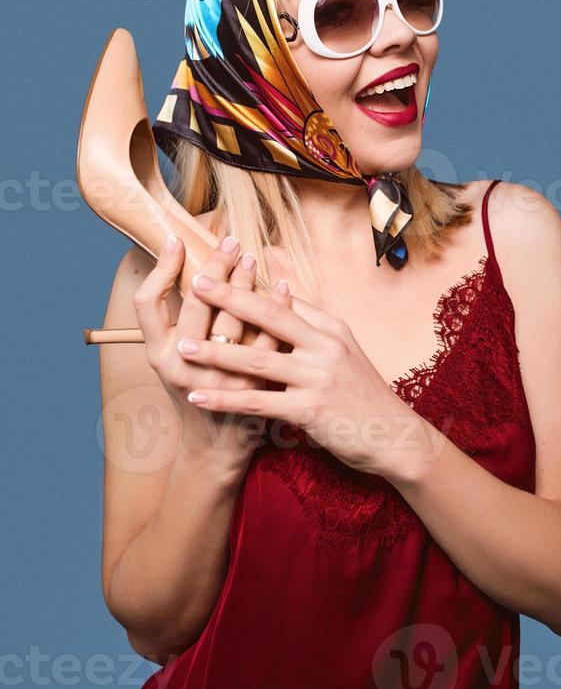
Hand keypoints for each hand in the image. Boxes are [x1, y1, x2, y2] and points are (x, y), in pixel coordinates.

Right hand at [133, 234, 291, 476]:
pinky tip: (283, 287)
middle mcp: (182, 367)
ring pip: (231, 320)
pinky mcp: (250, 391)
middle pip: (196, 305)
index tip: (176, 240)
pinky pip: (267, 341)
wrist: (217, 448)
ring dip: (244, 283)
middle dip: (214, 268)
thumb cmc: (197, 392)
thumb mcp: (178, 360)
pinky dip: (277, 310)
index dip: (161, 269)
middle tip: (229, 240)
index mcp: (158, 355)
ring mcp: (217, 381)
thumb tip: (195, 268)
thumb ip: (182, 322)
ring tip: (251, 257)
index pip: (148, 302)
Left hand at [175, 278, 428, 479]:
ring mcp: (319, 377)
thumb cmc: (362, 394)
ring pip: (258, 360)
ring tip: (182, 345)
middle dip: (230, 298)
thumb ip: (311, 327)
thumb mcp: (343, 351)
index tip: (218, 270)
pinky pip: (258, 403)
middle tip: (197, 282)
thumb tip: (280, 295)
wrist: (395, 436)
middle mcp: (326, 346)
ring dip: (216, 352)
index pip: (283, 300)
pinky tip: (198, 398)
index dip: (248, 284)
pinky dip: (225, 400)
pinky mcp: (312, 410)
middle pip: (270, 315)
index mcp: (330, 327)